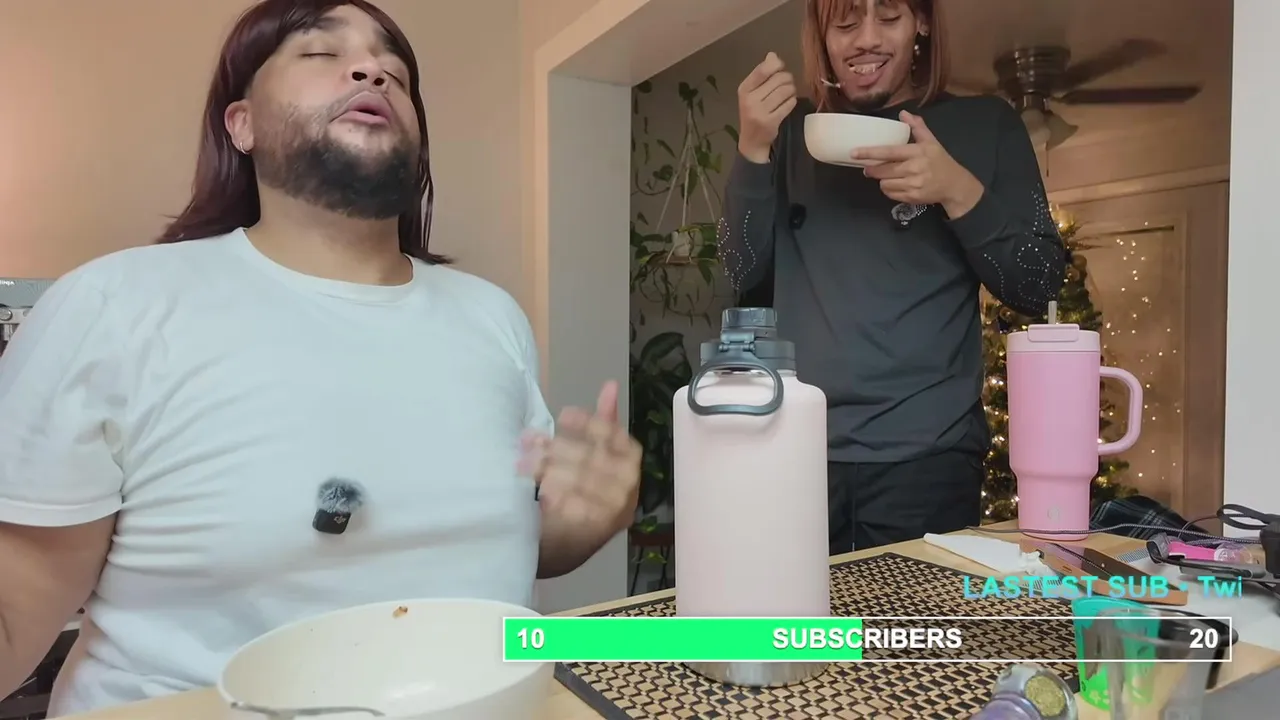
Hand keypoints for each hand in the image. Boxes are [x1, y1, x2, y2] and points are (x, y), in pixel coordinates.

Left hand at [519, 381, 641, 538]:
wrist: (569, 544)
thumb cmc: (583, 491)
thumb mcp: (595, 455)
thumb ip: (604, 422)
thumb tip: (611, 384)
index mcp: (631, 462)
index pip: (615, 436)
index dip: (590, 423)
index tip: (564, 415)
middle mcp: (629, 486)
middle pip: (593, 457)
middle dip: (558, 447)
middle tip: (530, 442)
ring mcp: (615, 510)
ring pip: (580, 480)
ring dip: (548, 470)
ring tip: (523, 465)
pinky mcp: (597, 530)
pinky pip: (574, 507)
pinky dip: (554, 496)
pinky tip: (537, 491)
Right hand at [736, 52, 796, 163]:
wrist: (752, 140)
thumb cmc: (754, 112)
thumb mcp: (753, 92)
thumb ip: (762, 74)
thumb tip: (772, 55)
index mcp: (744, 89)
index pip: (764, 69)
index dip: (777, 65)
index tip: (780, 68)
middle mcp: (750, 99)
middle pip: (779, 79)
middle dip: (787, 79)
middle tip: (787, 84)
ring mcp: (760, 112)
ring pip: (786, 90)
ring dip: (792, 90)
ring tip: (789, 93)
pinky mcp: (771, 122)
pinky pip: (789, 104)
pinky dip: (792, 101)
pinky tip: (788, 103)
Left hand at [854, 111, 984, 217]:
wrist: (954, 185)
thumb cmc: (940, 161)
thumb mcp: (931, 142)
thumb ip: (917, 127)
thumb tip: (903, 113)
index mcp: (917, 152)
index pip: (889, 152)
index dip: (870, 153)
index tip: (854, 153)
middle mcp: (914, 169)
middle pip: (883, 171)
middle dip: (872, 169)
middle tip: (868, 167)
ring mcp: (913, 185)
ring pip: (885, 184)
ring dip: (882, 180)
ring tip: (887, 175)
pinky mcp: (912, 198)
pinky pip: (891, 194)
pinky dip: (889, 189)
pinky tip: (895, 184)